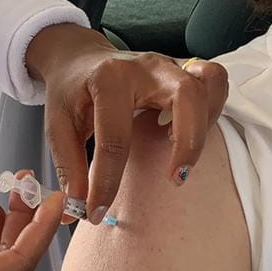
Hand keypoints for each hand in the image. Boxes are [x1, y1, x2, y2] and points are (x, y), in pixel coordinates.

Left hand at [25, 24, 227, 221]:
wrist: (79, 59)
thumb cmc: (71, 91)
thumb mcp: (57, 124)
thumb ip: (68, 166)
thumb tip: (78, 207)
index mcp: (108, 79)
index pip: (115, 139)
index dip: (106, 182)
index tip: (98, 211)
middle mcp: (145, 67)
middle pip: (187, 95)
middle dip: (188, 142)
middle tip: (174, 179)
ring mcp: (169, 65)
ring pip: (211, 82)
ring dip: (206, 123)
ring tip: (184, 155)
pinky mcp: (183, 71)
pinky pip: (214, 82)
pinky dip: (212, 109)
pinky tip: (189, 134)